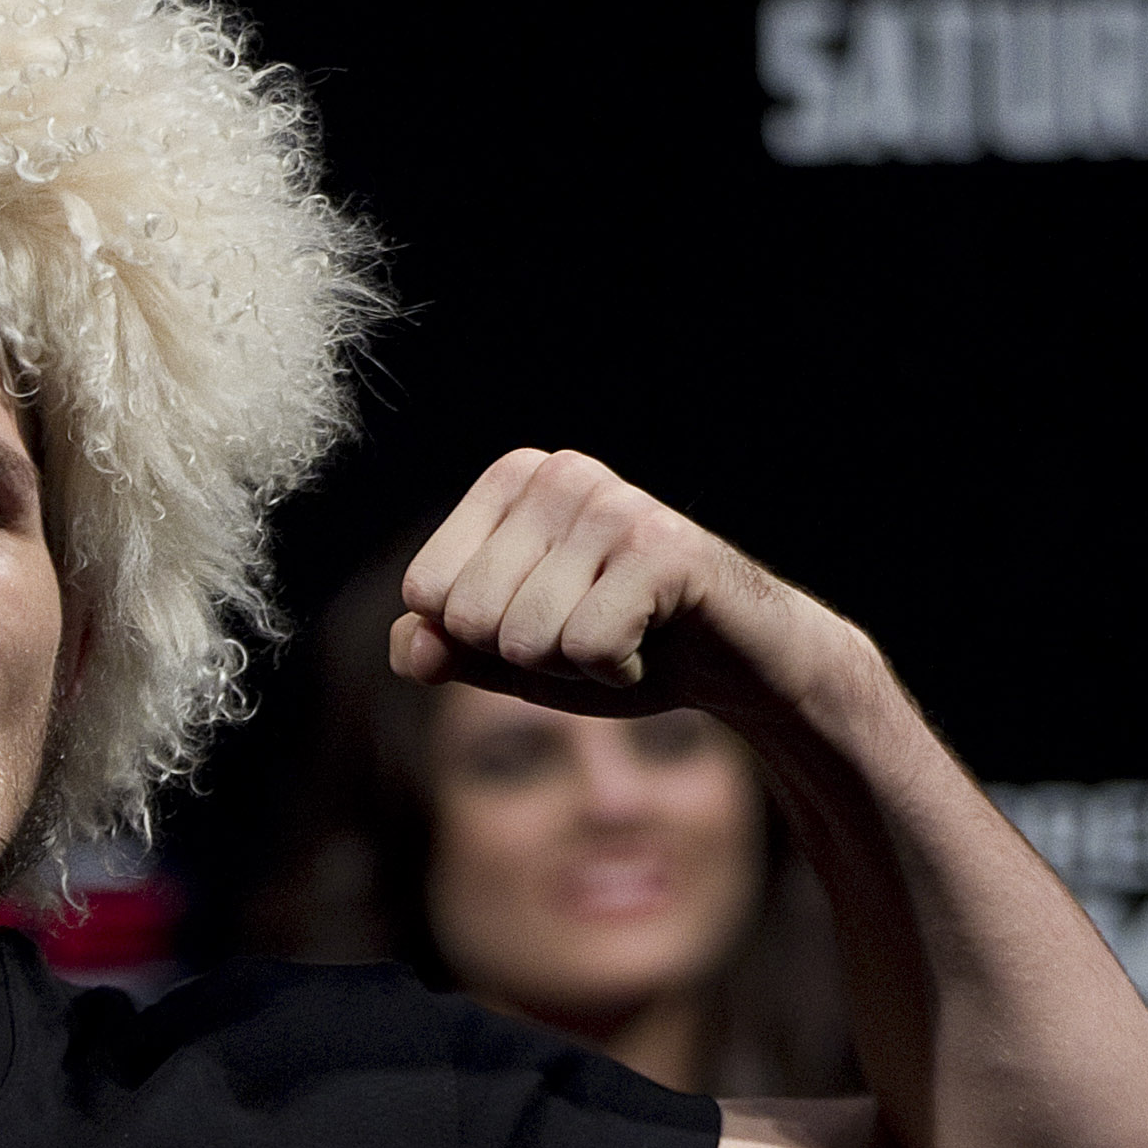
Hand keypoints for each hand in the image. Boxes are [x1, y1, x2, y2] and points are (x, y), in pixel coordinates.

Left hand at [397, 448, 839, 718]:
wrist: (736, 662)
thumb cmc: (617, 646)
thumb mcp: (510, 657)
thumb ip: (445, 651)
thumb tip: (412, 645)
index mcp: (511, 481)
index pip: (424, 593)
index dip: (481, 638)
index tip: (550, 618)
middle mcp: (558, 474)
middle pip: (470, 617)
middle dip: (529, 656)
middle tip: (595, 630)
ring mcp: (612, 504)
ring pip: (526, 639)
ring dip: (576, 667)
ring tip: (626, 632)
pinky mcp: (662, 547)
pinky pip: (589, 648)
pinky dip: (618, 673)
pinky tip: (654, 641)